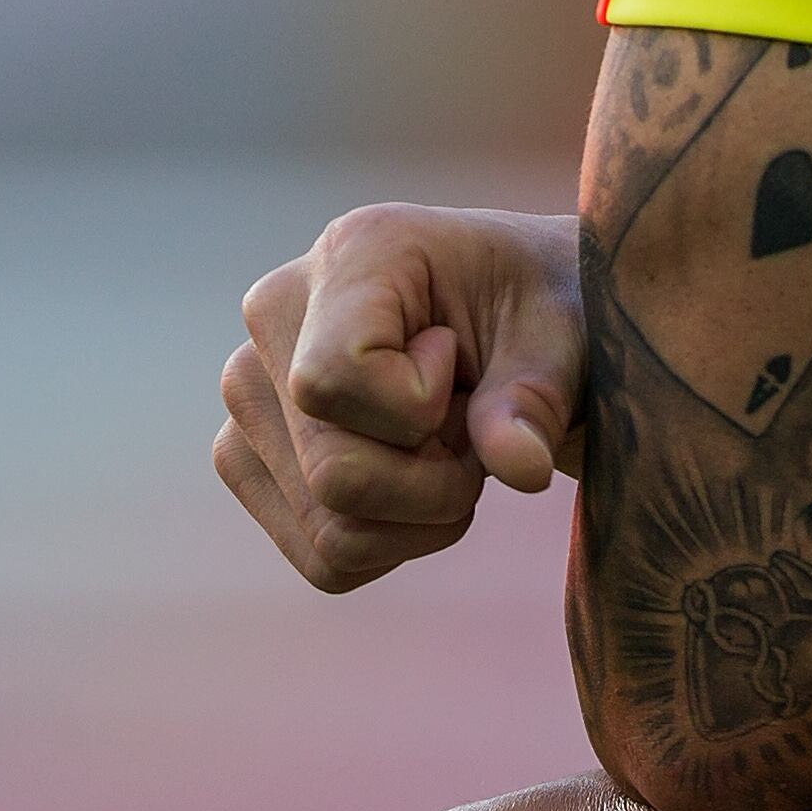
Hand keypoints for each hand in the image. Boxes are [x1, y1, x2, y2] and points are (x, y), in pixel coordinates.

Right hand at [214, 201, 583, 591]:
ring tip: (444, 447)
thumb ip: (535, 398)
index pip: (333, 378)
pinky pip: (319, 557)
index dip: (420, 407)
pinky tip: (414, 477)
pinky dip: (389, 543)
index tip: (463, 362)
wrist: (520, 325)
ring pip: (326, 528)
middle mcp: (276, 313)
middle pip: (333, 473)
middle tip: (473, 430)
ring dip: (416, 517)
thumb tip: (520, 468)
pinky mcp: (250, 454)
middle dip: (435, 482)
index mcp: (352, 253)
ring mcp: (248, 389)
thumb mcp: (563, 339)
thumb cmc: (541, 315)